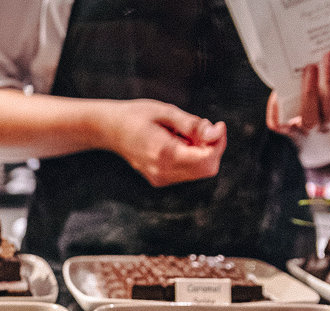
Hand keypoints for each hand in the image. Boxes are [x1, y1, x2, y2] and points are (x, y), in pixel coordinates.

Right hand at [100, 99, 226, 186]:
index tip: (217, 125)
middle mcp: (162, 171)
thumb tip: (216, 133)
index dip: (218, 142)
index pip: (207, 159)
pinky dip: (192, 158)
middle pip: (207, 169)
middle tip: (201, 128)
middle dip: (212, 148)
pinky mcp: (160, 179)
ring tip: (184, 134)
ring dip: (202, 152)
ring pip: (199, 172)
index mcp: (164, 153)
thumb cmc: (135, 116)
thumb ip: (193, 125)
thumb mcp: (166, 112)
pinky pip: (188, 173)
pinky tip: (178, 143)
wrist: (110, 130)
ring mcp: (161, 178)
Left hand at [267, 44, 329, 136]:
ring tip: (309, 67)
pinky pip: (281, 123)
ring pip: (311, 118)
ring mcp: (309, 131)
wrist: (316, 136)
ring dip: (310, 92)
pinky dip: (277, 107)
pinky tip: (278, 90)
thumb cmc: (328, 100)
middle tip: (329, 55)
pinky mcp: (288, 132)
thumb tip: (324, 42)